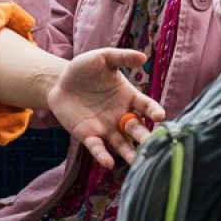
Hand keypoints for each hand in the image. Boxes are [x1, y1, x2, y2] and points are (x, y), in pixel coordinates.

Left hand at [46, 48, 165, 168]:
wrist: (60, 82)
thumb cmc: (85, 68)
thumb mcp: (103, 58)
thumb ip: (122, 57)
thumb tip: (143, 57)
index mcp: (129, 97)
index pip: (146, 105)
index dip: (154, 110)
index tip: (160, 116)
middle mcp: (121, 115)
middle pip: (137, 128)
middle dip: (145, 137)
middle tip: (153, 144)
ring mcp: (106, 127)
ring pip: (122, 143)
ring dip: (129, 153)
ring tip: (137, 162)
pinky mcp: (89, 135)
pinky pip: (98, 147)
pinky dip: (103, 155)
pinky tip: (108, 163)